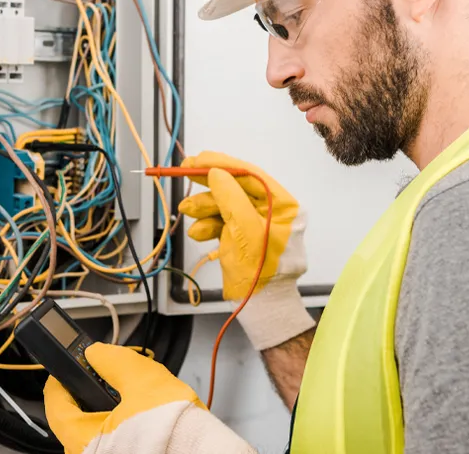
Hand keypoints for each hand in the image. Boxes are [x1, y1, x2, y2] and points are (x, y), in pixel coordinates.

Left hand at [44, 343, 253, 453]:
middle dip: (94, 389)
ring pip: (99, 427)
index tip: (70, 365)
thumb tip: (97, 353)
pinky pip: (116, 438)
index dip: (62, 380)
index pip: (57, 406)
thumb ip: (115, 362)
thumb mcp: (143, 379)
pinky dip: (124, 421)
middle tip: (110, 372)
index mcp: (83, 440)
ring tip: (136, 389)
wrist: (201, 451)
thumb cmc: (172, 426)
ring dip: (112, 405)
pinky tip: (145, 410)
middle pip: (78, 416)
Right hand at [178, 152, 314, 349]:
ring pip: (225, 204)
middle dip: (209, 185)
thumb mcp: (245, 231)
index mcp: (283, 205)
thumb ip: (231, 198)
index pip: (251, 174)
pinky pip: (223, 221)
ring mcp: (256, 223)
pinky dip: (208, 224)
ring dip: (204, 207)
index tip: (198, 159)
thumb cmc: (261, 272)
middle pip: (236, 187)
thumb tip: (216, 172)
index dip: (223, 164)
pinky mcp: (242, 236)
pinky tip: (199, 232)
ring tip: (187, 210)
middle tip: (184, 173)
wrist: (261, 309)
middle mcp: (272, 210)